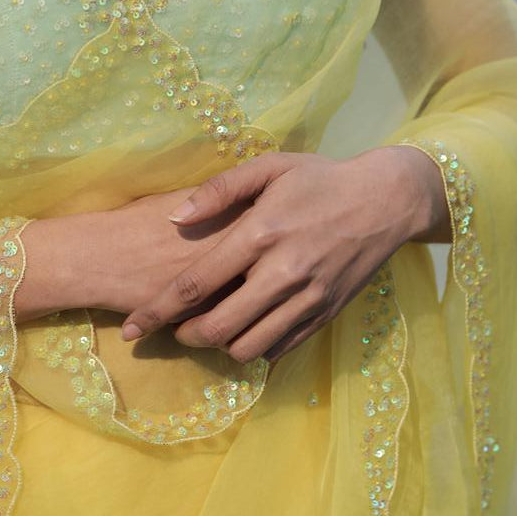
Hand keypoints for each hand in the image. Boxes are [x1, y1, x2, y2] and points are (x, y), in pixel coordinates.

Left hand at [118, 146, 446, 364]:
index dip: (156, 312)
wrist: (386, 201)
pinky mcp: (326, 315)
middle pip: (217, 328)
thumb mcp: (269, 167)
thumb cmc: (319, 179)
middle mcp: (283, 273)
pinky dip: (255, 346)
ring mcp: (308, 299)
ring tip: (211, 326)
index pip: (196, 285)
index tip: (131, 329)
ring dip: (220, 344)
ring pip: (247, 347)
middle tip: (174, 327)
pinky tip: (247, 326)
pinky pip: (279, 348)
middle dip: (185, 336)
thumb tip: (174, 217)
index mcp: (261, 234)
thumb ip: (219, 189)